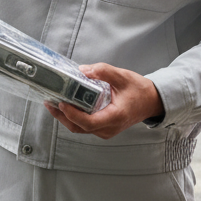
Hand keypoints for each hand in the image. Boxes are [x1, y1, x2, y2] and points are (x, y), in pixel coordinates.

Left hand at [44, 63, 162, 139]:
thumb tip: (82, 70)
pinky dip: (73, 117)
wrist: (151, 101)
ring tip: (53, 103)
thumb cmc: (139, 91)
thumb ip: (102, 71)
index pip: (89, 122)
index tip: (62, 103)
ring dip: (65, 117)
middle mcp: (109, 128)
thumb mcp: (122, 76)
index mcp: (115, 116)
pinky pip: (84, 126)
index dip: (73, 114)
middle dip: (62, 116)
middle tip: (49, 102)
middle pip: (80, 128)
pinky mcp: (103, 127)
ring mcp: (106, 130)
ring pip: (80, 129)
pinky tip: (66, 106)